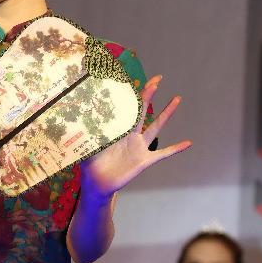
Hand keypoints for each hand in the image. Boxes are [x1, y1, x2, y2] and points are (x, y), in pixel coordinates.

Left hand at [80, 77, 191, 199]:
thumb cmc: (91, 165)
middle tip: (158, 78)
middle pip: (142, 111)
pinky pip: (163, 154)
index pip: (124, 109)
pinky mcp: (144, 160)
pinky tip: (188, 143)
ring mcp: (140, 147)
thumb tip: (73, 120)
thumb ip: (84, 135)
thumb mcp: (86, 147)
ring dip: (167, 113)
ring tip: (176, 99)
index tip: (131, 80)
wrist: (98, 184)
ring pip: (156, 127)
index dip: (129, 96)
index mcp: (117, 131)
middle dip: (149, 94)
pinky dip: (175, 149)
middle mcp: (130, 136)